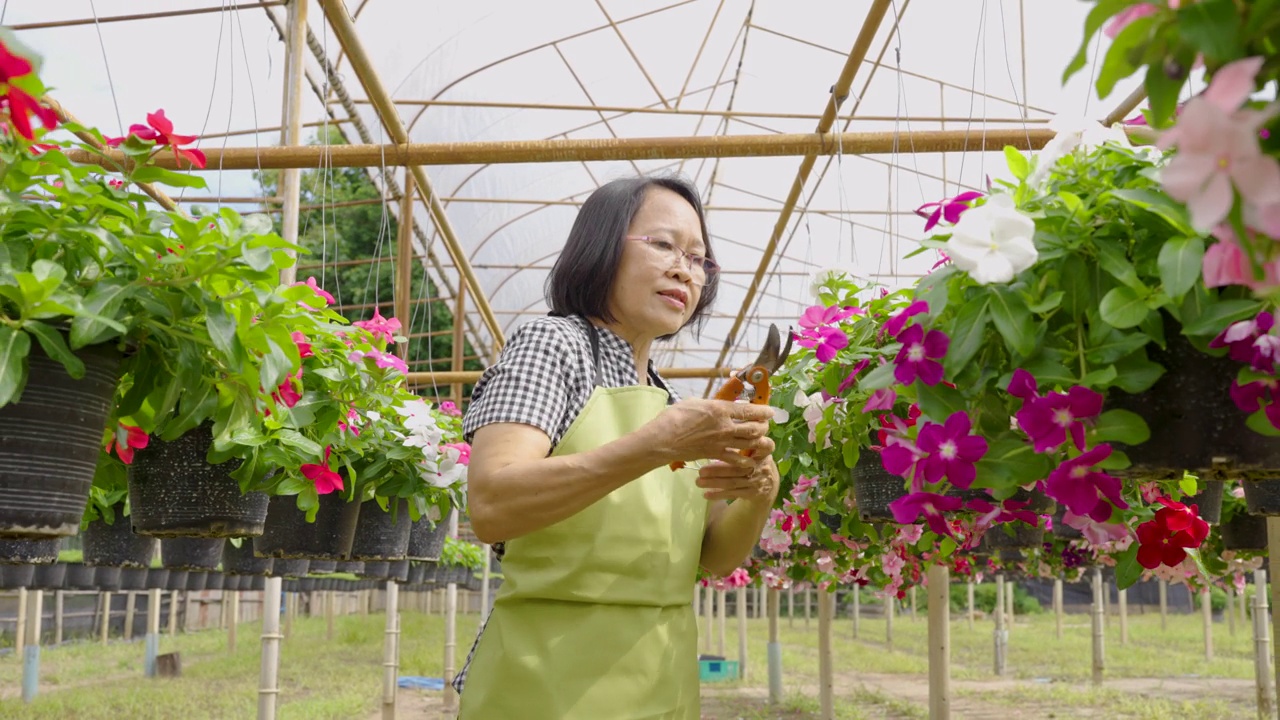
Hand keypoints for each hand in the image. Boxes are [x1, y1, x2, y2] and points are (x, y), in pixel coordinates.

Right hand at [644, 398, 774, 468]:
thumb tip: (719, 406)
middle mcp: (726, 426)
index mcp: (721, 409)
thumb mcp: (695, 402)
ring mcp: (722, 442)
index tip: (769, 412)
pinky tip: (749, 460)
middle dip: (764, 427)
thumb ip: (711, 405)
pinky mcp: (716, 455)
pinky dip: (746, 461)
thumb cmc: (675, 417)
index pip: (750, 410)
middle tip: (765, 425)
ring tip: (761, 440)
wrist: (664, 439)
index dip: (763, 411)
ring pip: (750, 444)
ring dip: (759, 442)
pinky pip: (737, 460)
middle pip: (755, 428)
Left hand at [695, 446, 777, 501]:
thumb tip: (713, 441)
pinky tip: (706, 494)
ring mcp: (757, 481)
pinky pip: (733, 493)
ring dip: (715, 483)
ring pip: (733, 482)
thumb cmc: (753, 461)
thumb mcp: (753, 450)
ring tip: (698, 482)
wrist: (768, 484)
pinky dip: (719, 494)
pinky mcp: (752, 493)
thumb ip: (741, 445)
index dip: (746, 445)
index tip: (724, 446)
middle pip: (737, 468)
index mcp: (762, 452)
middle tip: (700, 471)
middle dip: (717, 470)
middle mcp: (761, 467)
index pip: (757, 447)